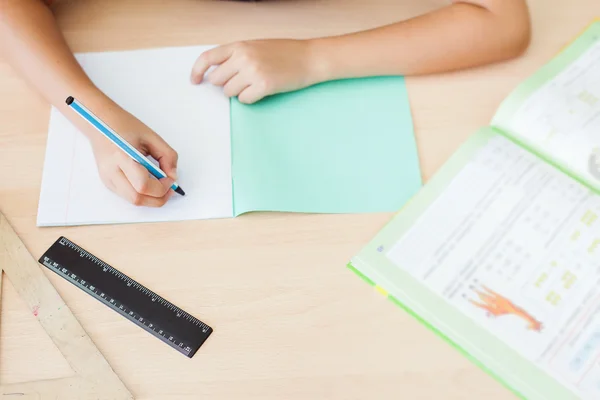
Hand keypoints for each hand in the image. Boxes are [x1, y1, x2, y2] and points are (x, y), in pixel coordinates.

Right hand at [87, 106, 178, 206]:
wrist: (99, 122)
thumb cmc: (124, 126)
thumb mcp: (151, 136)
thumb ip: (167, 156)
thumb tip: (173, 176)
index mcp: (121, 157)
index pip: (143, 185)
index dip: (162, 187)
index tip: (171, 179)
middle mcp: (111, 172)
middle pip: (137, 199)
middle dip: (159, 198)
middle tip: (170, 187)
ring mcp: (107, 179)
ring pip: (134, 201)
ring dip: (151, 198)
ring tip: (161, 185)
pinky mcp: (108, 183)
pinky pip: (129, 196)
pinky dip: (143, 194)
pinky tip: (149, 182)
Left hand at [190, 39, 320, 103]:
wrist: (309, 58)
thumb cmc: (284, 53)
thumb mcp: (255, 46)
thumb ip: (235, 55)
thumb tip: (216, 72)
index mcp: (239, 46)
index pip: (207, 58)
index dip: (197, 71)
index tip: (195, 81)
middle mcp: (243, 57)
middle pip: (217, 80)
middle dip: (225, 85)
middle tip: (241, 82)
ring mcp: (253, 71)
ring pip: (229, 92)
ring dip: (238, 93)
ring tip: (254, 85)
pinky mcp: (263, 85)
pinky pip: (244, 100)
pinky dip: (250, 99)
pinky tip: (262, 90)